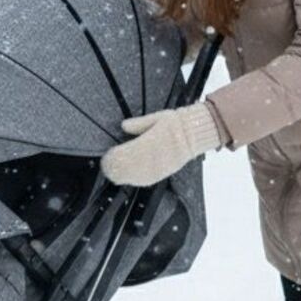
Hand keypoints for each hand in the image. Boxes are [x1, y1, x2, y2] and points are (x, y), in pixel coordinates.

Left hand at [100, 103, 223, 187]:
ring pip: (131, 178)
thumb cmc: (176, 124)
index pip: (120, 156)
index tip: (107, 155)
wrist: (193, 135)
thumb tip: (124, 125)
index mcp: (145, 143)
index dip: (110, 158)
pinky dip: (133, 180)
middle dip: (112, 168)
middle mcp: (149, 159)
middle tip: (108, 164)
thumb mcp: (155, 118)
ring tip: (115, 171)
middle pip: (123, 170)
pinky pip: (143, 182)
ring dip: (121, 176)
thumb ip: (138, 124)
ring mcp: (154, 169)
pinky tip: (129, 176)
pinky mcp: (160, 175)